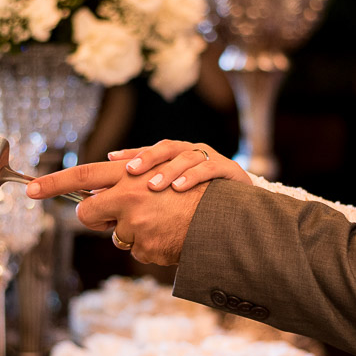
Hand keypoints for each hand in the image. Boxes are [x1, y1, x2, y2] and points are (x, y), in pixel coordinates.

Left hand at [26, 160, 206, 265]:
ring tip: (161, 224)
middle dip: (94, 219)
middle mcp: (131, 195)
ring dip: (133, 234)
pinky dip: (151, 246)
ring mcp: (139, 223)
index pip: (83, 175)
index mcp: (130, 176)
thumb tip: (102, 179)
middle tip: (117, 217)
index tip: (29, 190)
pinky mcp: (149, 246)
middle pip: (90, 213)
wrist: (225, 218)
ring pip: (117, 236)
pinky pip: (137, 251)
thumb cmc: (193, 194)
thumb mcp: (161, 176)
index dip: (53, 183)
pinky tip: (171, 238)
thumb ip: (130, 178)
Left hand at [108, 140, 250, 191]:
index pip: (151, 150)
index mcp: (177, 157)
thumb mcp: (175, 196)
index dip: (131, 152)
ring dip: (168, 170)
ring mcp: (211, 158)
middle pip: (167, 147)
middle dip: (147, 157)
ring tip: (152, 185)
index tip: (111, 158)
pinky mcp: (228, 169)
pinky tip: (179, 187)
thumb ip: (150, 197)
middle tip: (130, 171)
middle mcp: (192, 152)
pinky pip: (209, 168)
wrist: (243, 208)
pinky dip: (192, 176)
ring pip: (186, 156)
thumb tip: (116, 205)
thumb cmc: (203, 203)